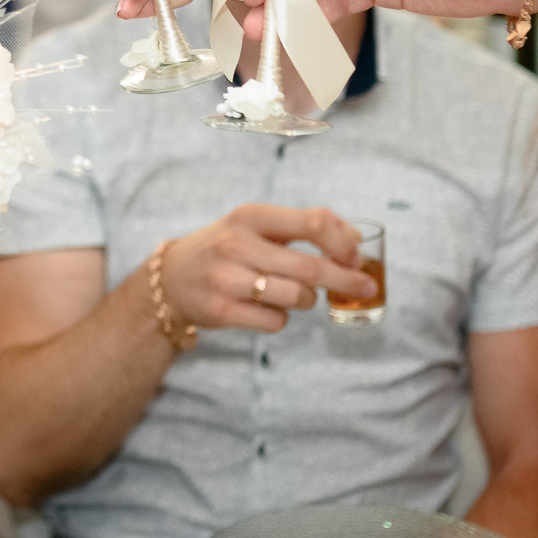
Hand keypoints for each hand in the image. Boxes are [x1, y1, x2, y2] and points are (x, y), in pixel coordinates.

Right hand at [156, 205, 376, 333]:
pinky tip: (264, 307)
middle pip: (311, 267)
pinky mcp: (221, 310)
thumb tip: (355, 239)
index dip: (343, 243)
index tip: (356, 256)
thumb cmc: (226, 249)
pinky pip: (276, 321)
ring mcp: (227, 279)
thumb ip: (301, 225)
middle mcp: (237, 244)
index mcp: (250, 216)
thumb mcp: (255, 225)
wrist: (170, 278)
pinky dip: (280, 317)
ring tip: (295, 294)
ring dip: (308, 300)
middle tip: (367, 287)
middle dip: (346, 280)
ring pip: (297, 297)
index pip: (313, 223)